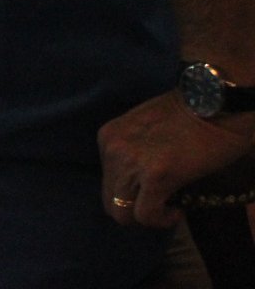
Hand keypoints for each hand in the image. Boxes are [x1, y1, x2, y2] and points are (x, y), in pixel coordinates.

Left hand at [98, 91, 254, 227]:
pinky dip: (161, 220)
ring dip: (147, 216)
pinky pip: (146, 215)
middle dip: (134, 209)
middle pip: (109, 201)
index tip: (151, 191)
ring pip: (122, 214)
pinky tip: (177, 211)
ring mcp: (131, 163)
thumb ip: (134, 149)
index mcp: (108, 137)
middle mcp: (112, 149)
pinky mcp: (155, 176)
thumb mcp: (145, 128)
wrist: (214, 101)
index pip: (107, 181)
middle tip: (160, 204)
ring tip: (170, 206)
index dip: (130, 192)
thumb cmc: (188, 112)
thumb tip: (138, 178)